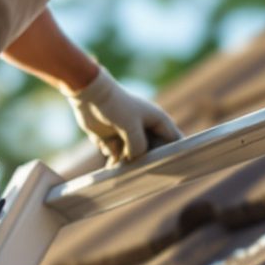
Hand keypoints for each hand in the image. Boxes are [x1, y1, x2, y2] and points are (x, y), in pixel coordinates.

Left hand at [68, 68, 182, 164]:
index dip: (175, 153)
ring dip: (125, 160)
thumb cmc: (115, 106)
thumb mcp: (131, 127)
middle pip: (152, 152)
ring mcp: (129, 134)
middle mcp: (145, 128)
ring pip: (133, 156)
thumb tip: (135, 161)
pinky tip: (105, 144)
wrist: (89, 95)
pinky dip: (112, 155)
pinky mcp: (114, 139)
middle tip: (140, 169)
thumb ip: (138, 147)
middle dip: (146, 161)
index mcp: (157, 120)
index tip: (171, 167)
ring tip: (117, 154)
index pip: (174, 140)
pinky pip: (117, 156)